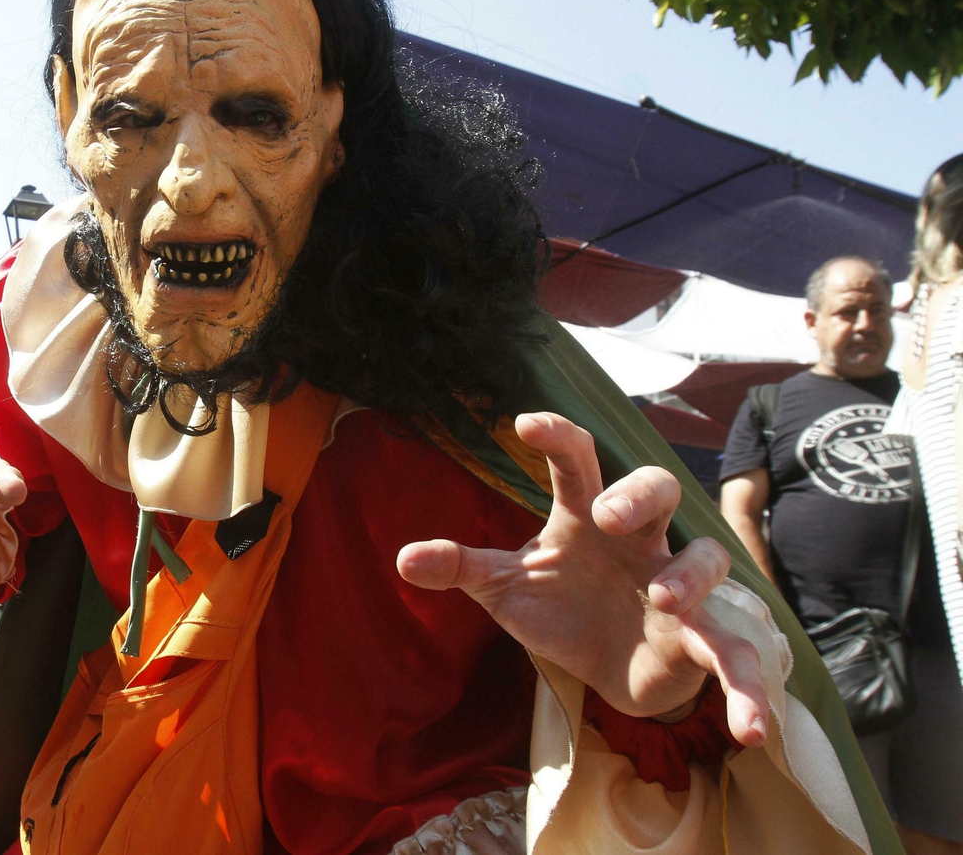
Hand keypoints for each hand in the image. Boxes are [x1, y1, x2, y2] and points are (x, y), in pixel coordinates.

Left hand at [397, 412, 768, 746]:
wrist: (606, 666)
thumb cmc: (560, 605)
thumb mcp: (505, 587)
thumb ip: (461, 566)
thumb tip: (402, 559)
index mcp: (587, 518)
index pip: (577, 465)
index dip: (559, 438)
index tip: (525, 422)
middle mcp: (640, 541)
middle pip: (658, 488)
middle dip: (638, 494)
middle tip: (611, 513)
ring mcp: (678, 586)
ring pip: (707, 557)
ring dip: (691, 575)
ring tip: (662, 599)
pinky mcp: (703, 639)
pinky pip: (737, 655)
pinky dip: (748, 690)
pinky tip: (749, 729)